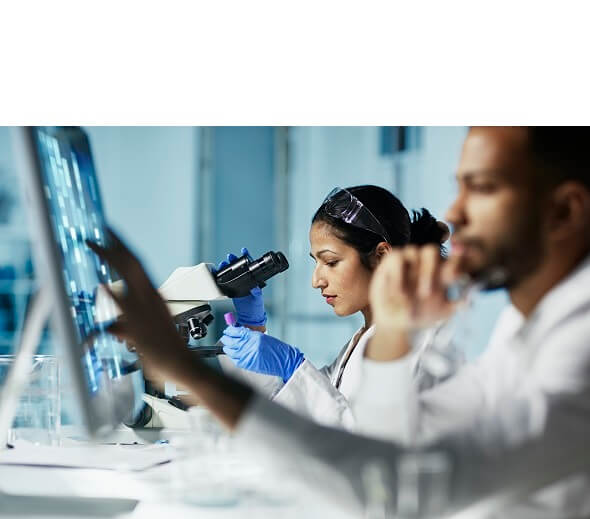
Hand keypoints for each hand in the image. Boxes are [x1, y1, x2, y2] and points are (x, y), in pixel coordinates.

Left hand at [86, 231, 192, 381]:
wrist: (181, 364)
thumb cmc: (167, 348)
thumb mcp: (144, 331)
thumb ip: (124, 326)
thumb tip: (109, 326)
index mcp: (153, 295)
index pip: (136, 265)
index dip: (123, 248)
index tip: (111, 233)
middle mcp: (149, 297)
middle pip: (131, 264)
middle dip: (115, 245)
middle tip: (102, 229)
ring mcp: (144, 310)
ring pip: (127, 276)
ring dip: (110, 258)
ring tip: (94, 244)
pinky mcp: (139, 326)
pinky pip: (124, 308)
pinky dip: (113, 296)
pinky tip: (102, 285)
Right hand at [214, 247, 266, 326]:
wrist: (249, 316)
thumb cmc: (256, 307)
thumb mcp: (258, 299)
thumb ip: (257, 293)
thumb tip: (256, 289)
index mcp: (253, 280)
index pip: (251, 266)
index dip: (247, 257)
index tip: (244, 251)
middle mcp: (246, 280)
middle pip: (239, 267)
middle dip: (234, 260)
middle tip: (230, 256)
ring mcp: (238, 284)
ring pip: (232, 273)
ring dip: (227, 267)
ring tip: (223, 263)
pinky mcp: (231, 290)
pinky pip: (226, 281)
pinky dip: (222, 276)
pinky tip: (218, 273)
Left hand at [220, 326, 303, 382]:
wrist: (284, 360)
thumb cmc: (276, 348)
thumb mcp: (263, 337)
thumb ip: (250, 335)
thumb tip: (238, 333)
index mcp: (253, 336)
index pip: (236, 331)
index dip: (229, 330)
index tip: (227, 330)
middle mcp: (249, 345)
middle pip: (231, 341)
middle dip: (226, 339)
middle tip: (225, 338)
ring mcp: (247, 355)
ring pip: (230, 351)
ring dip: (227, 348)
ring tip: (227, 347)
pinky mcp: (247, 364)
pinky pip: (235, 360)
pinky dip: (233, 357)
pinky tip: (233, 354)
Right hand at [367, 245, 460, 360]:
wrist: (397, 323)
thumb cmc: (421, 315)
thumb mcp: (442, 313)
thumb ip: (457, 305)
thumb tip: (470, 300)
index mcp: (441, 271)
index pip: (452, 259)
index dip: (457, 258)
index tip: (456, 271)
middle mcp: (424, 263)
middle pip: (431, 251)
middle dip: (430, 270)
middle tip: (427, 293)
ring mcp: (408, 260)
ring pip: (414, 251)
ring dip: (408, 275)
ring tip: (410, 296)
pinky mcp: (391, 262)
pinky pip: (396, 257)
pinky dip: (397, 274)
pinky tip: (399, 292)